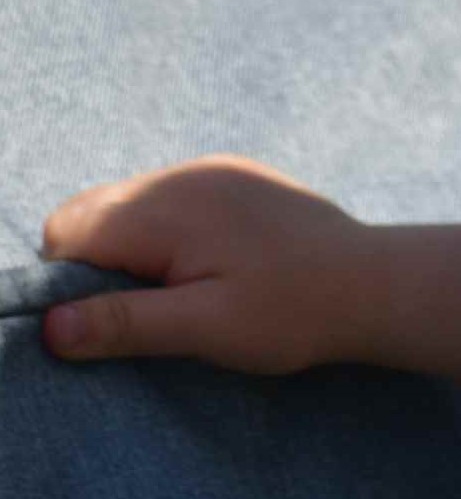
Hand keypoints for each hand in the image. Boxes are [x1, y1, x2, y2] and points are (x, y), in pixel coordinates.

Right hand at [40, 155, 369, 372]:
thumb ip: (124, 322)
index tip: (113, 318)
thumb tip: (48, 326)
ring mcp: (212, 170)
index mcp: (168, 208)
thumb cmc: (292, 310)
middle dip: (96, 263)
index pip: (67, 231)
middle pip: (92, 212)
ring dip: (133, 248)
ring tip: (184, 291)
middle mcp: (184, 175)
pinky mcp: (234, 177)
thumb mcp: (204, 328)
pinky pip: (170, 199)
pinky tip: (210, 266)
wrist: (373, 281)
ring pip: (129, 205)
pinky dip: (167, 233)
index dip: (68, 282)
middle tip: (150, 308)